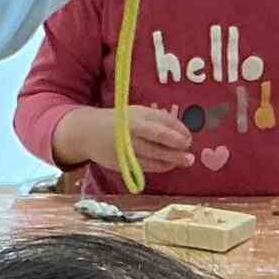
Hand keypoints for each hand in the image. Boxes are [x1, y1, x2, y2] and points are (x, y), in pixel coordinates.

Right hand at [55, 105, 192, 177]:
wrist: (89, 133)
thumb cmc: (119, 121)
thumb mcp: (137, 113)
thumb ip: (157, 119)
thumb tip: (180, 129)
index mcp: (136, 116)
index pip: (162, 123)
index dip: (178, 131)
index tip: (188, 137)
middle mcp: (132, 132)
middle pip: (159, 140)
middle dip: (177, 147)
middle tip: (189, 151)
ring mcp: (126, 148)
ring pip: (154, 156)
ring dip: (172, 160)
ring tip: (186, 160)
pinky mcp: (123, 162)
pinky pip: (146, 166)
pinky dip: (160, 166)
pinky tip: (170, 165)